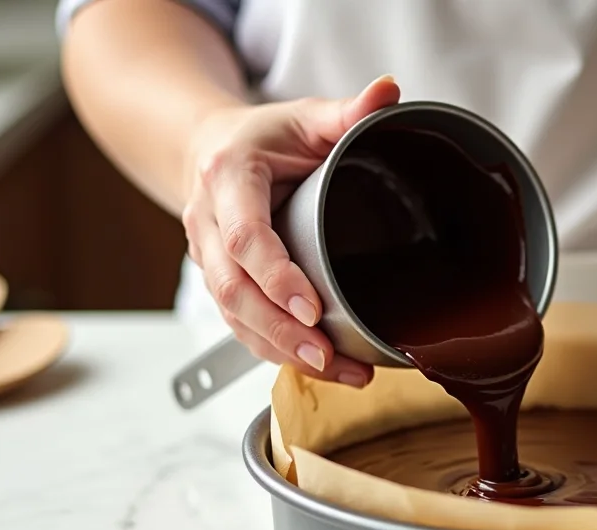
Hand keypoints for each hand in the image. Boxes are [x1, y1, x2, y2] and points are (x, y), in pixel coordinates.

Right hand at [181, 76, 400, 386]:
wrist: (209, 149)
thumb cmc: (264, 137)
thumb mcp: (306, 116)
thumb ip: (348, 110)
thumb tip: (389, 91)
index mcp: (228, 176)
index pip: (244, 237)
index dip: (275, 277)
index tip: (312, 308)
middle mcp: (207, 222)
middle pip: (234, 290)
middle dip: (280, 330)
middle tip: (327, 354)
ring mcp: (208, 258)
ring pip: (234, 317)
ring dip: (283, 351)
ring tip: (339, 371)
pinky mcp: (220, 284)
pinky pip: (241, 327)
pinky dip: (277, 353)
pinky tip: (321, 368)